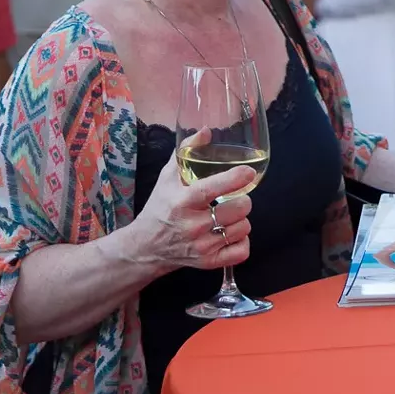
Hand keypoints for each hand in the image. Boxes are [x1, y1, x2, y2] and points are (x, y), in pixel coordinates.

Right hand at [128, 130, 255, 270]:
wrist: (145, 247)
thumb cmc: (159, 207)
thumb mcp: (167, 177)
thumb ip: (186, 151)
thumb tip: (206, 130)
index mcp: (183, 201)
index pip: (214, 189)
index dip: (236, 178)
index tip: (249, 172)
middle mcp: (193, 225)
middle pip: (239, 208)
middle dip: (242, 199)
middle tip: (233, 199)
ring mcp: (201, 246)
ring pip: (244, 227)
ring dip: (241, 220)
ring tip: (227, 217)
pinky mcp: (208, 263)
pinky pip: (242, 251)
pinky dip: (241, 242)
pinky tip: (230, 234)